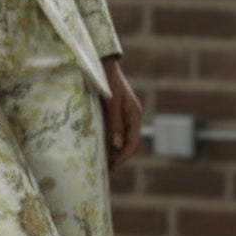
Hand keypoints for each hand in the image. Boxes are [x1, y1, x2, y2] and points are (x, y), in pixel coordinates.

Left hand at [101, 55, 142, 173]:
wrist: (105, 64)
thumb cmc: (108, 81)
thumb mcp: (111, 103)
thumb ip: (115, 123)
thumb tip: (116, 145)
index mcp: (135, 115)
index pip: (132, 143)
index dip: (122, 158)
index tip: (111, 168)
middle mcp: (133, 117)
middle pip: (129, 144)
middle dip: (118, 158)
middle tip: (105, 171)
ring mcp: (126, 115)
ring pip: (122, 139)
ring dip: (114, 152)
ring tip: (102, 164)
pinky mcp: (118, 113)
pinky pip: (117, 132)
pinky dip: (110, 142)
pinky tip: (101, 148)